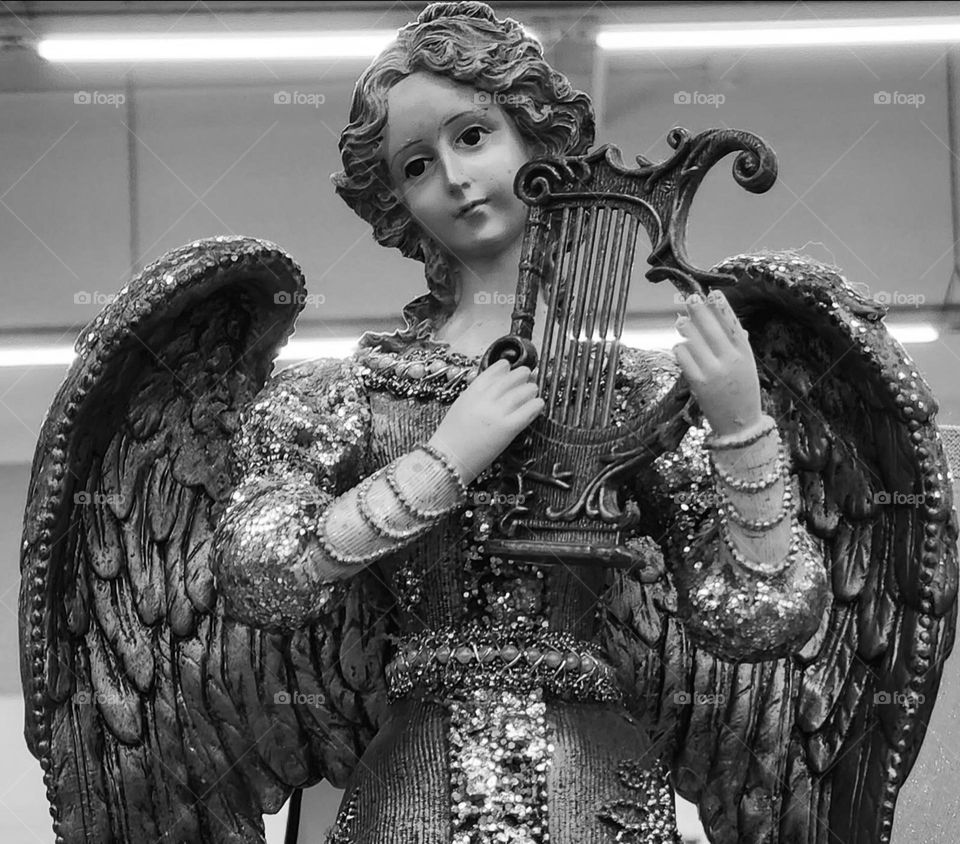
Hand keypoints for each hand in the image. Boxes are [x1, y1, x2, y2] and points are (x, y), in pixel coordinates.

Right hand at [427, 359, 543, 484]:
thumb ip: (477, 395)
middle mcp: (486, 399)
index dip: (506, 368)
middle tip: (528, 376)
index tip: (510, 368)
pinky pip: (529, 411)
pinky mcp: (508, 428)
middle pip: (511, 378)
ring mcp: (497, 413)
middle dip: (522, 375)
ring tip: (533, 391)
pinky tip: (538, 404)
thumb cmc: (452, 437)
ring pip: (523, 392)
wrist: (447, 459)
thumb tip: (497, 387)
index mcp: (472, 392)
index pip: (494, 371)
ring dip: (531, 389)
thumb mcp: (461, 406)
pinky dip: (536, 405)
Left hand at [673, 290, 762, 438]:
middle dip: (698, 309)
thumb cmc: (742, 391)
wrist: (740, 426)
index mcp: (744, 353)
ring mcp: (713, 370)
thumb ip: (735, 343)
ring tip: (680, 321)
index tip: (712, 293)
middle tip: (688, 297)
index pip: (731, 322)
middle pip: (710, 325)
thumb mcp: (746, 365)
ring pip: (693, 338)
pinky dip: (680, 349)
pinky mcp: (698, 382)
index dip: (720, 305)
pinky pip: (683, 356)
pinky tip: (680, 346)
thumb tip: (720, 317)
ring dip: (685, 327)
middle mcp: (729, 359)